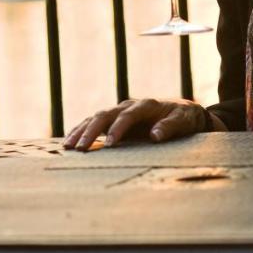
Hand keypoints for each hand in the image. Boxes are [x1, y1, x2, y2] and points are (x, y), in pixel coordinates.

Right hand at [62, 98, 221, 150]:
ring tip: (68, 146)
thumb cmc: (184, 117)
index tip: (110, 145)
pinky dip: (82, 130)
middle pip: (105, 115)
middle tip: (80, 147)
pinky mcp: (115, 119)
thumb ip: (170, 127)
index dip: (118, 129)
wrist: (183, 110)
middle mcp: (129, 105)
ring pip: (96, 118)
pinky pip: (95, 123)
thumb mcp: (184, 121)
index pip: (127, 115)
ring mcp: (120, 111)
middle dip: (91, 131)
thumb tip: (155, 136)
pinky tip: (70, 141)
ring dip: (81, 130)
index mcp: (145, 105)